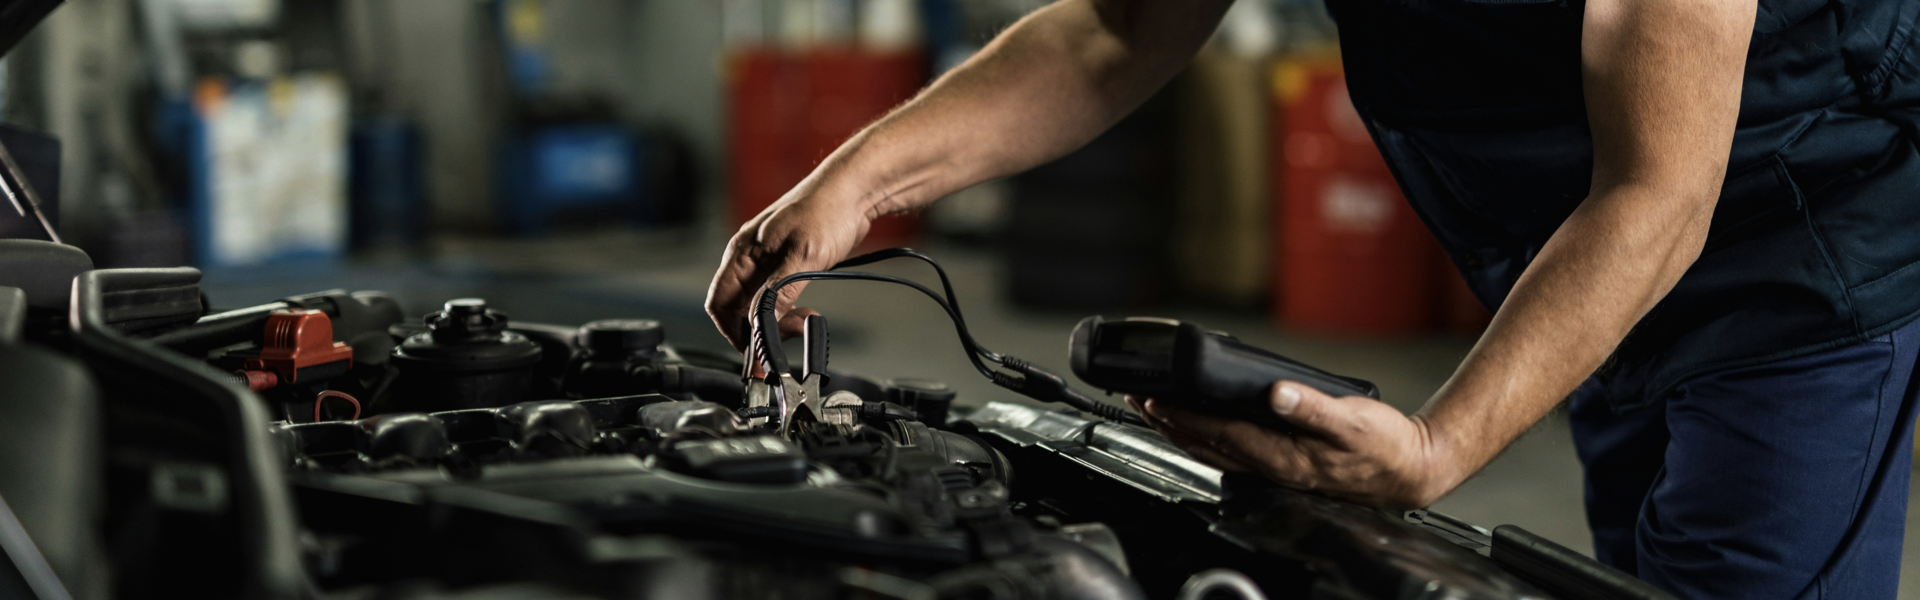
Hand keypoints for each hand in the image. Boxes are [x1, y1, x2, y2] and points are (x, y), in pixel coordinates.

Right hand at [705, 181, 873, 350]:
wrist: (853, 191)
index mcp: (742, 252)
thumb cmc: (825, 210)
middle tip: (786, 336)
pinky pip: (777, 296)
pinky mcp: (787, 264)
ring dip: (776, 320)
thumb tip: (760, 323)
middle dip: (758, 328)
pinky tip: (805, 312)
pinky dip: (787, 310)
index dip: (731, 330)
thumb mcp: (802, 256)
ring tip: (802, 322)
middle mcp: (750, 258)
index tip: (753, 350)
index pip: (719, 302)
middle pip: (737, 307)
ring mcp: (768, 261)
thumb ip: (778, 292)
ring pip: (758, 304)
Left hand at [1126, 382, 1453, 508]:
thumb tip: (1277, 393)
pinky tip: (1197, 425)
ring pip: (1213, 451)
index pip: (1219, 433)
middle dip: (1168, 423)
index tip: (1155, 398)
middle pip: (1205, 445)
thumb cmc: (1385, 448)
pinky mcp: (1280, 465)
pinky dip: (1204, 436)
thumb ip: (1312, 407)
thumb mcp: (1354, 421)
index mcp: (1283, 457)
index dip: (1184, 416)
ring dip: (1180, 430)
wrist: (1409, 471)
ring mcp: (1273, 470)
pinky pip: (1230, 452)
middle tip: (1137, 398)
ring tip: (1154, 409)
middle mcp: (1271, 468)